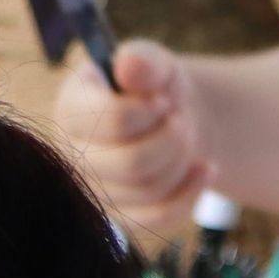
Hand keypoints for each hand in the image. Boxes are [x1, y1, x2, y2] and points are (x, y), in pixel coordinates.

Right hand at [56, 41, 207, 236]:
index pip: (109, 120)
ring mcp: (96, 190)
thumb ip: (143, 61)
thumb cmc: (155, 88)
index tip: (165, 99)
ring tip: (188, 135)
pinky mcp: (122, 216)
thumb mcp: (154, 64)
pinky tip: (207, 169)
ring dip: (182, 160)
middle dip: (172, 140)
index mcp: (71, 110)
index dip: (148, 111)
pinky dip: (192, 192)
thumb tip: (130, 66)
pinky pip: (159, 217)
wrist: (173, 121)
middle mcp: (74, 154)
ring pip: (149, 189)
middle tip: (182, 119)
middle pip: (132, 163)